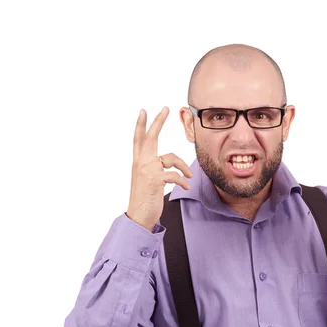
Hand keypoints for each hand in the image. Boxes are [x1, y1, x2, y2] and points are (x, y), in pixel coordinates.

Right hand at [126, 107, 192, 230]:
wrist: (139, 217)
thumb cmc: (146, 198)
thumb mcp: (148, 179)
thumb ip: (154, 167)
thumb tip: (166, 161)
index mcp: (138, 162)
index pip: (138, 139)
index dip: (141, 124)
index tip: (143, 111)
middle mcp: (141, 163)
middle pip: (150, 137)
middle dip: (158, 122)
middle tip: (165, 109)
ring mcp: (147, 170)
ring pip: (171, 157)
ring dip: (183, 166)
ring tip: (188, 176)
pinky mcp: (155, 180)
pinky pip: (175, 175)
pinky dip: (183, 181)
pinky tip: (185, 187)